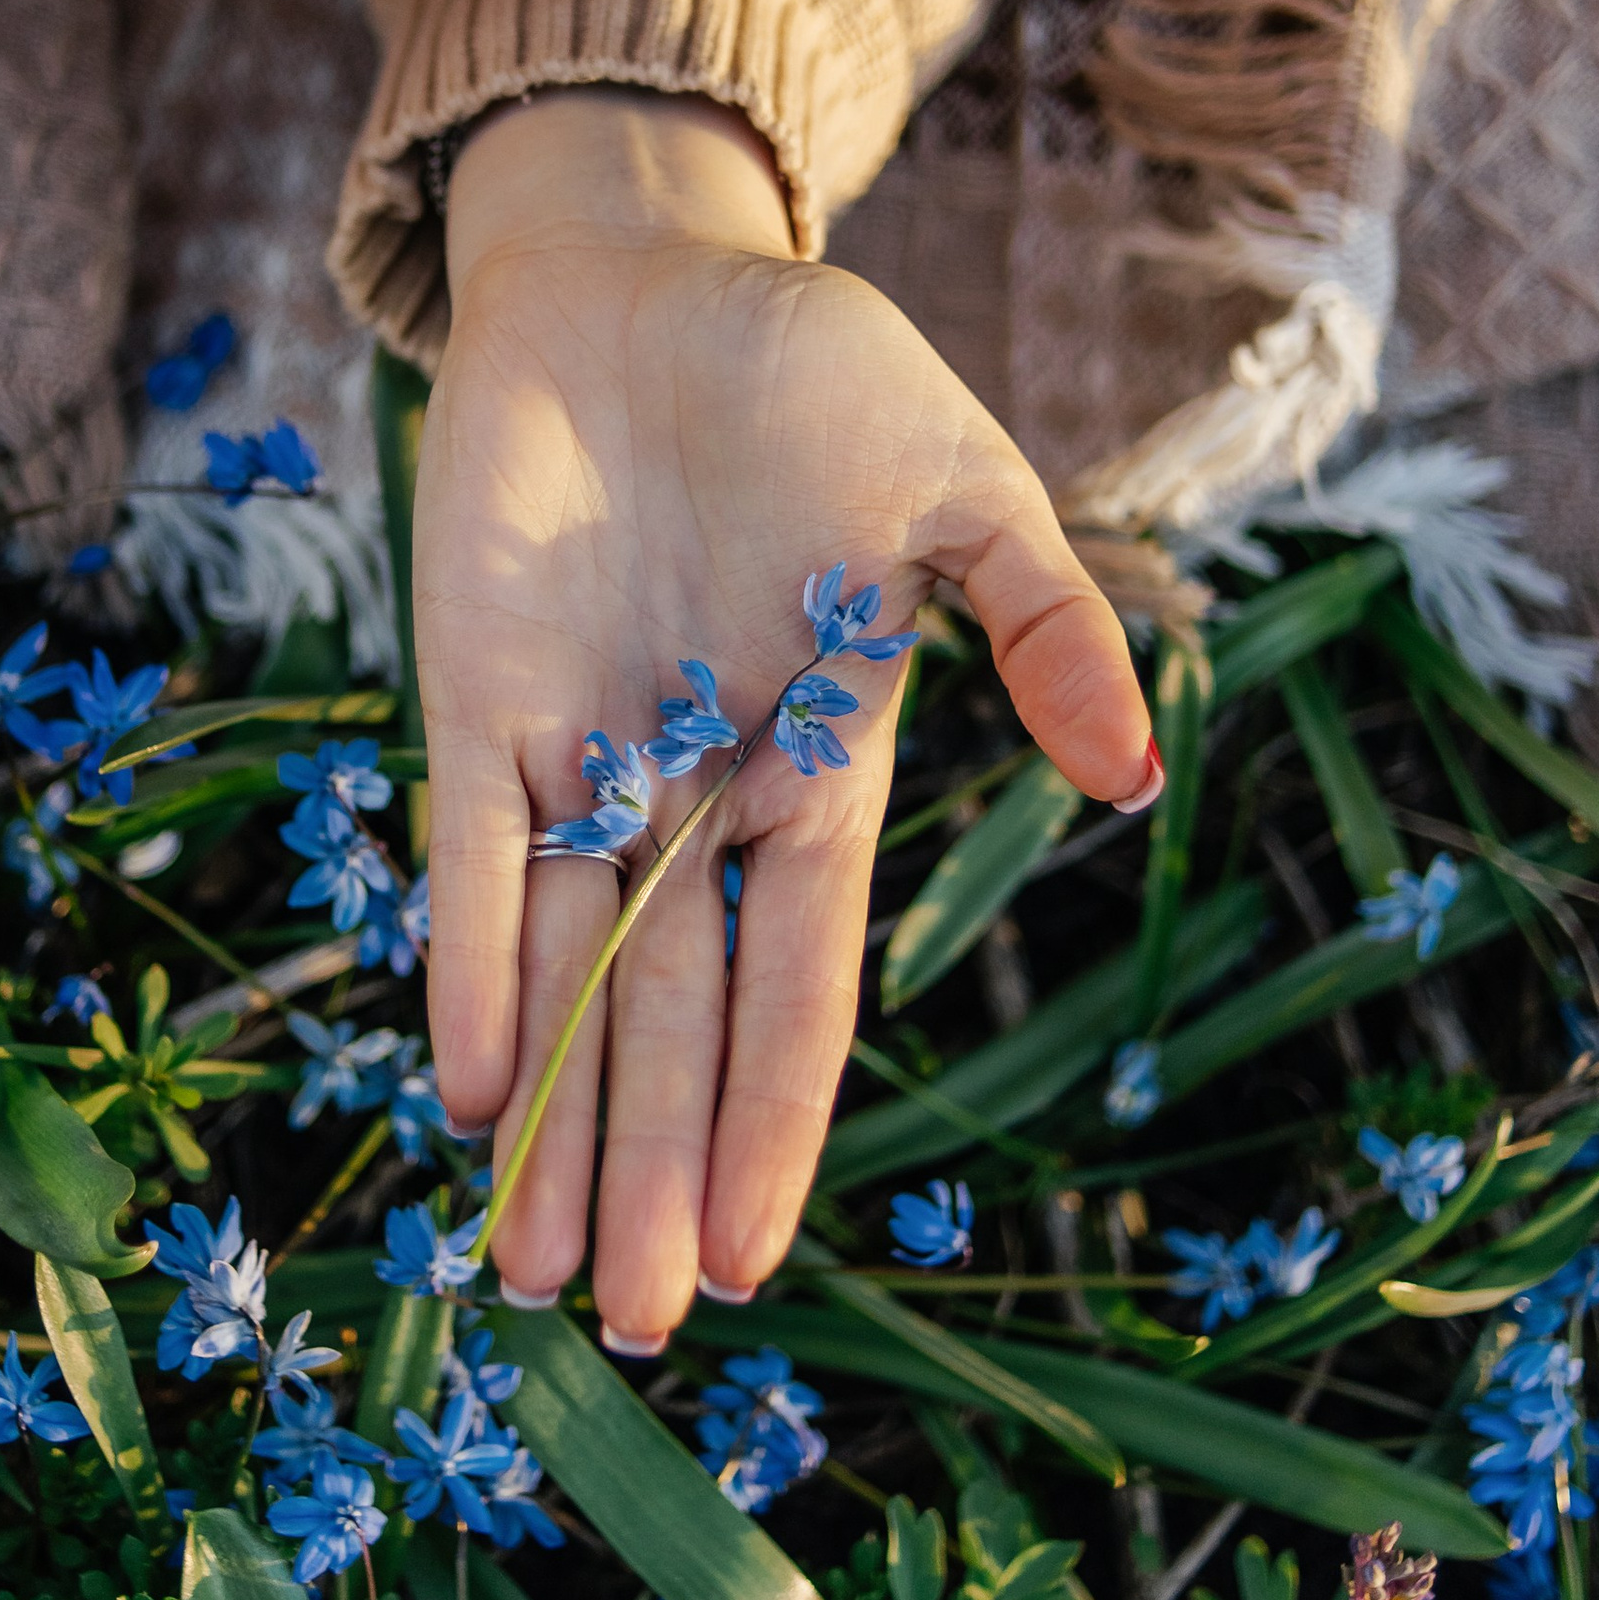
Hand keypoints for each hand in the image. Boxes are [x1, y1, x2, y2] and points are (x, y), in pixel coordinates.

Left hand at [416, 90, 1156, 1345]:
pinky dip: (465, 961)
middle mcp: (697, 789)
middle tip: (627, 1326)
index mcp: (823, 763)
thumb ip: (1040, 620)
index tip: (750, 1252)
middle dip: (649, 1168)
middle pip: (672, 1017)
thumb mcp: (956, 484)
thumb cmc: (813, 371)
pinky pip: (467, 853)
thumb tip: (1135, 776)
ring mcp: (580, 750)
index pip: (800, 979)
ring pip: (565, 970)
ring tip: (526, 1272)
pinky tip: (464, 1084)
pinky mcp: (474, 694)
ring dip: (551, 1115)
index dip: (773, 1115)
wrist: (641, 273)